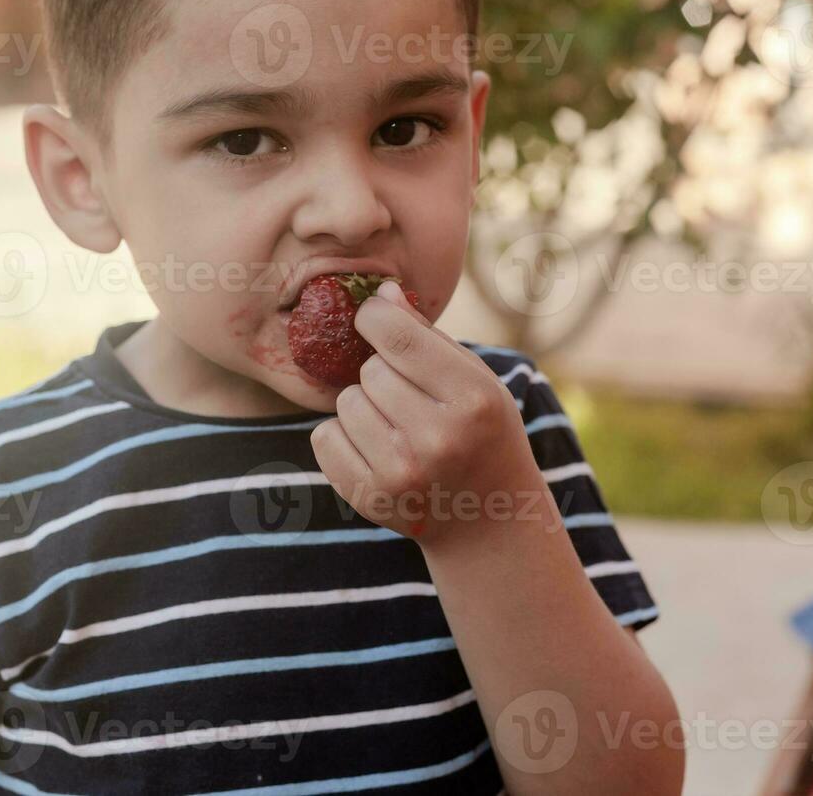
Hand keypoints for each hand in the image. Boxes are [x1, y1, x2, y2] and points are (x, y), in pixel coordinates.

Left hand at [308, 280, 546, 546]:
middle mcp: (439, 438)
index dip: (373, 317)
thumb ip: (428, 337)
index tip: (372, 318)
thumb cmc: (482, 434)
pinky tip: (375, 449)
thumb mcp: (477, 381)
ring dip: (363, 405)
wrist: (488, 520)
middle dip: (381, 374)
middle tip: (408, 397)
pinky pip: (324, 437)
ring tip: (395, 425)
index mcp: (473, 400)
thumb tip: (381, 293)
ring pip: (345, 402)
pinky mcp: (371, 498)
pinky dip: (341, 437)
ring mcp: (403, 473)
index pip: (398, 336)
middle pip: (370, 370)